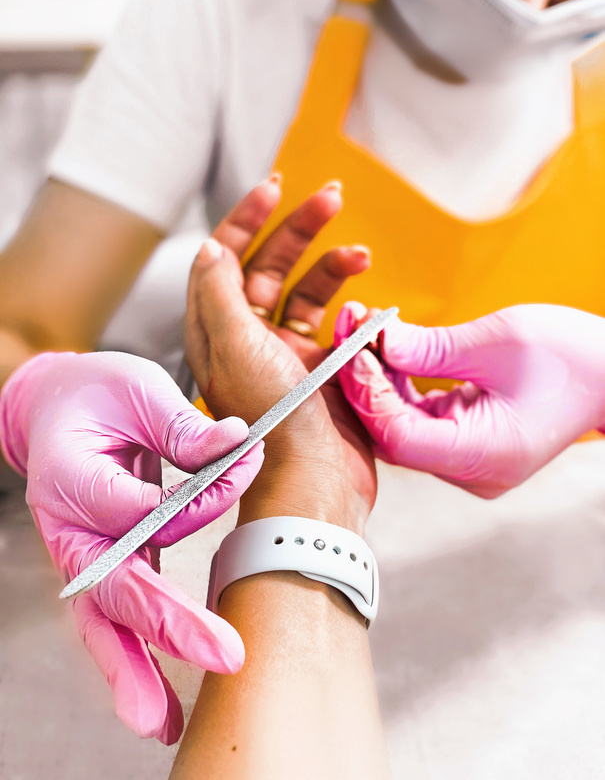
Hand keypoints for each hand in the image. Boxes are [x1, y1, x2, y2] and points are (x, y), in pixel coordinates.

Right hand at [0, 351, 263, 743]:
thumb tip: (235, 443)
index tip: (243, 459)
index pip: (135, 508)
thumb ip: (181, 423)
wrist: (59, 407)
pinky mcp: (107, 564)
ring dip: (135, 670)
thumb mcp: (139, 389)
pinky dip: (133, 660)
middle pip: (117, 584)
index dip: (194, 498)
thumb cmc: (99, 394)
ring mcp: (86, 553)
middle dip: (169, 622)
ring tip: (161, 721)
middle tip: (222, 653)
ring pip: (106, 619)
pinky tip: (157, 707)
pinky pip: (116, 617)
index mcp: (71, 477)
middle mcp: (71, 526)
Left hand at [185, 215, 375, 535]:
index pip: (226, 258)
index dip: (246, 219)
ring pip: (310, 291)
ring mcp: (290, 353)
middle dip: (300, 228)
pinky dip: (355, 307)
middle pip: (273, 265)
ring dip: (335, 266)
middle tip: (331, 196)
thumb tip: (212, 248)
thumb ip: (221, 293)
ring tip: (361, 256)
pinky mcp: (324, 369)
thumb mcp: (235, 347)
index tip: (274, 188)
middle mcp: (251, 338)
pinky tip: (368, 307)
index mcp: (219, 330)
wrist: (316, 480)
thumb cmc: (271, 420)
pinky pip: (340, 323)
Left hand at [336, 303, 604, 497]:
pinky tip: (388, 347)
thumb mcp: (496, 342)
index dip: (370, 391)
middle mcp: (469, 470)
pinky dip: (402, 385)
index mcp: (482, 455)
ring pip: (401, 424)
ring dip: (381, 378)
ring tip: (365, 327)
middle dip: (367, 379)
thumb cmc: (570, 356)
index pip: (400, 436)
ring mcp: (467, 461)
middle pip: (394, 432)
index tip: (354, 344)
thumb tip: (376, 339)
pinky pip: (419, 418)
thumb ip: (430, 348)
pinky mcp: (466, 444)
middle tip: (350, 326)